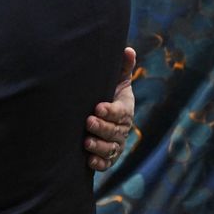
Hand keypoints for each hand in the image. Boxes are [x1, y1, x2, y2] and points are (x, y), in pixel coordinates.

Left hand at [85, 47, 135, 170]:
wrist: (102, 114)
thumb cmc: (108, 93)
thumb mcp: (116, 80)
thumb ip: (122, 67)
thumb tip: (128, 49)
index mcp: (125, 109)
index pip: (121, 112)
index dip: (111, 111)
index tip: (98, 107)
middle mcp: (123, 128)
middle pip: (115, 131)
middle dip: (102, 127)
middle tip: (88, 121)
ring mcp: (116, 144)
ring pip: (111, 149)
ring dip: (99, 146)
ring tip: (86, 141)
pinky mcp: (108, 157)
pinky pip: (106, 163)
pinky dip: (98, 163)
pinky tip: (88, 160)